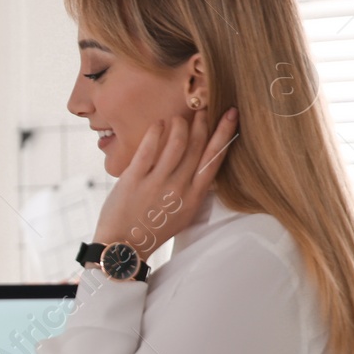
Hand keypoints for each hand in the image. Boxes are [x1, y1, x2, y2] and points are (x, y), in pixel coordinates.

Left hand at [93, 107, 238, 255]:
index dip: (224, 133)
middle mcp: (179, 189)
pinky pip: (148, 149)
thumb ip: (193, 189)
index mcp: (194, 197)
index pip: (215, 159)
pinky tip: (159, 123)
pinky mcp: (134, 180)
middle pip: (197, 146)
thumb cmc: (153, 227)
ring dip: (180, 124)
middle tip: (203, 107)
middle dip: (203, 122)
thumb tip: (203, 165)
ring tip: (179, 116)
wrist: (123, 246)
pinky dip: (156, 132)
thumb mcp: (183, 212)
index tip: (231, 114)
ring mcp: (156, 184)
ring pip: (176, 144)